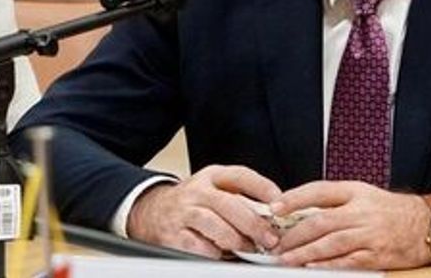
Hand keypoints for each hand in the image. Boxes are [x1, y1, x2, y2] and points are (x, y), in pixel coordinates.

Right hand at [126, 164, 282, 257]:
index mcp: (211, 176)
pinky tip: (222, 254)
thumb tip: (271, 218)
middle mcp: (197, 191)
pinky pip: (198, 246)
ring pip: (215, 226)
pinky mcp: (173, 235)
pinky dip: (214, 253)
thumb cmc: (192, 202)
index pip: (241, 176)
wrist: (151, 211)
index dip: (262, 188)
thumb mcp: (214, 189)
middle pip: (229, 205)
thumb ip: (239, 198)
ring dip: (237, 241)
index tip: (279, 203)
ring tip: (249, 249)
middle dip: (253, 224)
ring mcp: (183, 213)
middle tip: (269, 239)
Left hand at [270, 181, 430, 268]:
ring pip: (329, 243)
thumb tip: (302, 213)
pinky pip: (346, 261)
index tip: (275, 208)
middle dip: (293, 235)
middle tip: (276, 243)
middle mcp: (361, 211)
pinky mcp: (376, 255)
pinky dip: (327, 265)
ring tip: (286, 259)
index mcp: (357, 191)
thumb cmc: (393, 211)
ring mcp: (369, 234)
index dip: (294, 199)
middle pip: (320, 221)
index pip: (319, 191)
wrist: (428, 224)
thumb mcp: (365, 195)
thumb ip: (337, 202)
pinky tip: (312, 267)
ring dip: (304, 253)